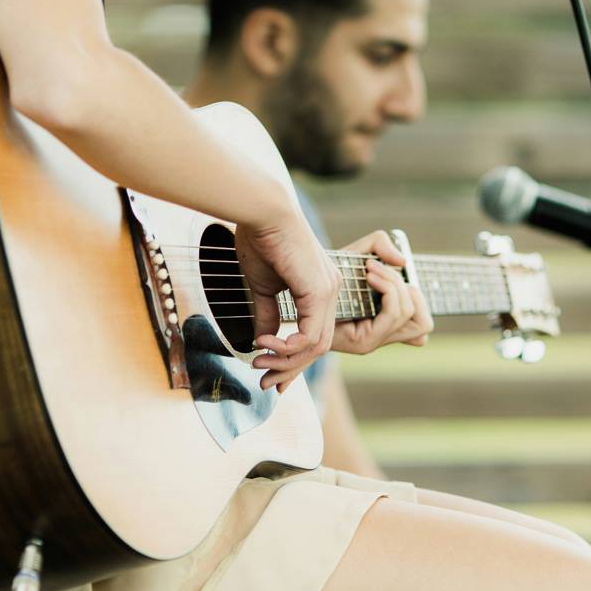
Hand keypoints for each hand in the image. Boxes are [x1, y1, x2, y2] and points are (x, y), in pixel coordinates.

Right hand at [237, 204, 338, 392]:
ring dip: (287, 360)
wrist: (262, 212)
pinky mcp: (319, 291)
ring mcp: (328, 291)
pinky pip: (310, 334)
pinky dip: (288, 346)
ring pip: (317, 345)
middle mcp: (330, 291)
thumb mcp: (264, 286)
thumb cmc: (261, 240)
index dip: (291, 356)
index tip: (265, 369)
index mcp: (319, 288)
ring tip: (260, 362)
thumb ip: (269, 314)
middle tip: (263, 378)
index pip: (313, 333)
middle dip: (290, 366)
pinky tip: (266, 343)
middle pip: (318, 345)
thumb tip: (263, 341)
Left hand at [332, 230, 433, 355]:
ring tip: (372, 270)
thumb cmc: (326, 272)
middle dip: (405, 289)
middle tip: (376, 269)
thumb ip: (380, 246)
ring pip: (410, 316)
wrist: (295, 281)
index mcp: (385, 325)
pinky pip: (392, 317)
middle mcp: (382, 337)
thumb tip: (403, 262)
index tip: (392, 272)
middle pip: (422, 323)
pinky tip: (369, 275)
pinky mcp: (362, 342)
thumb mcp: (356, 255)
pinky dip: (388, 290)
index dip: (418, 300)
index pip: (423, 326)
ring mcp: (374, 341)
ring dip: (396, 286)